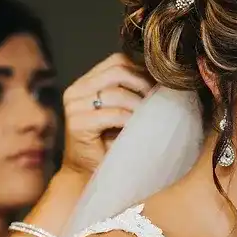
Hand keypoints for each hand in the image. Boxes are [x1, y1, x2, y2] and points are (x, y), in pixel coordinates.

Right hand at [61, 53, 153, 176]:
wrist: (88, 175)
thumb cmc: (110, 144)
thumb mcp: (121, 110)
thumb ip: (130, 91)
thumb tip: (162, 77)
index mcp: (85, 83)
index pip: (117, 61)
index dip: (141, 71)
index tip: (156, 89)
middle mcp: (75, 91)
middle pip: (117, 71)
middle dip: (142, 85)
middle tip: (155, 102)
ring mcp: (73, 107)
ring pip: (116, 92)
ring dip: (138, 105)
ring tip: (148, 118)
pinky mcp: (77, 125)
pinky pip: (112, 114)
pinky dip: (129, 119)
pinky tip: (136, 128)